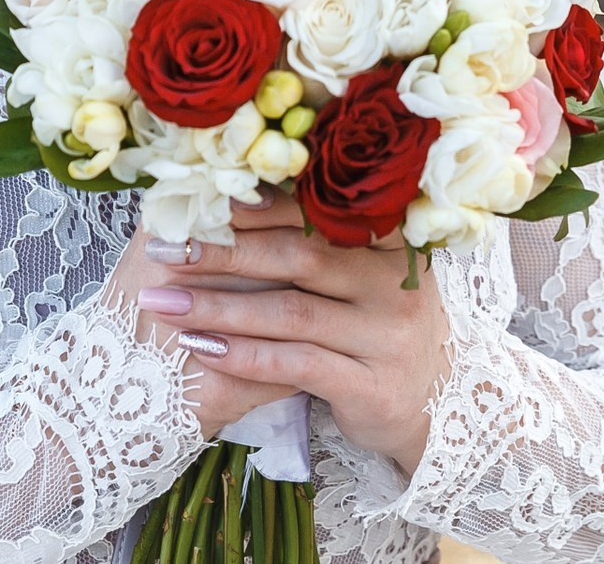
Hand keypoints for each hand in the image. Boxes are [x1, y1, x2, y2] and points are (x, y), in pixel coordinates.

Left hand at [131, 193, 450, 476]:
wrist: (439, 406)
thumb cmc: (377, 328)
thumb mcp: (362, 274)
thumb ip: (317, 240)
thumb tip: (232, 196)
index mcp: (389, 238)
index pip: (314, 211)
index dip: (252, 205)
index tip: (197, 200)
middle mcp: (394, 281)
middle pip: (298, 256)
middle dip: (223, 251)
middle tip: (164, 250)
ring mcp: (388, 335)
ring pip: (290, 312)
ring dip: (220, 306)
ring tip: (165, 303)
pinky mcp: (373, 386)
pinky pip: (296, 365)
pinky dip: (245, 354)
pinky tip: (202, 348)